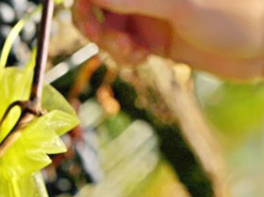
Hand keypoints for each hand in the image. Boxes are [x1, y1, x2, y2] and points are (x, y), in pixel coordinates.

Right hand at [74, 0, 263, 78]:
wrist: (262, 48)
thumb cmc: (234, 15)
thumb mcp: (180, 5)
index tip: (83, 11)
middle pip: (99, 3)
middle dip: (94, 21)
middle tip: (104, 37)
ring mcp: (149, 13)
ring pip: (107, 26)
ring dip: (109, 43)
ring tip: (131, 54)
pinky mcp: (153, 38)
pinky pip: (122, 46)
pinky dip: (122, 56)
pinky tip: (138, 59)